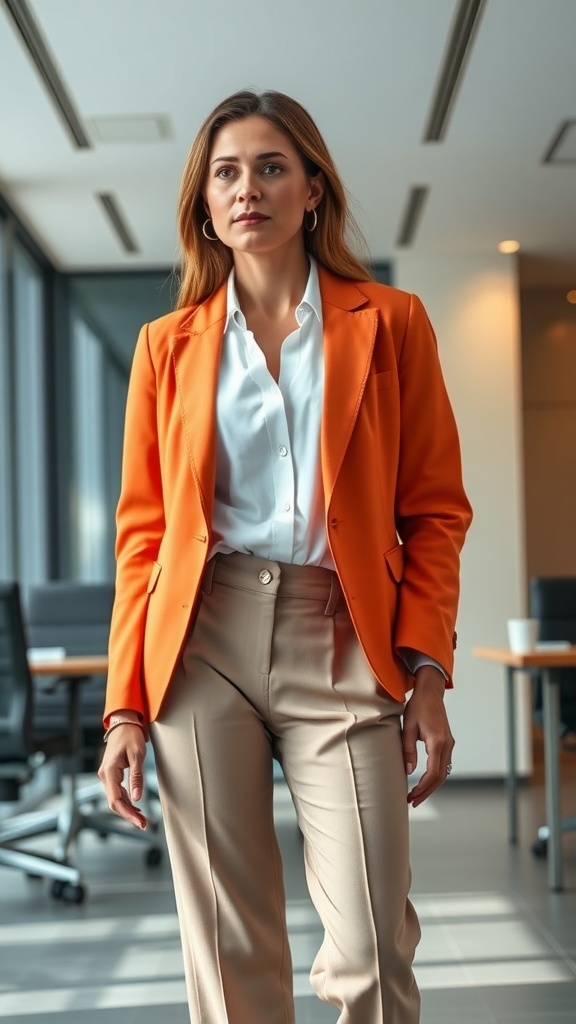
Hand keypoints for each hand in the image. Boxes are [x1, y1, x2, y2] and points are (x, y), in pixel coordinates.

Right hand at [98, 725, 147, 828]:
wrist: (123, 723)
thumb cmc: (130, 736)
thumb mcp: (138, 755)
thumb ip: (136, 777)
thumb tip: (137, 798)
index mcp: (109, 771)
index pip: (115, 800)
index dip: (127, 814)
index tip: (140, 822)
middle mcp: (104, 776)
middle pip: (115, 802)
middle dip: (129, 815)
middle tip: (144, 824)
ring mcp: (107, 776)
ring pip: (116, 799)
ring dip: (128, 810)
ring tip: (142, 819)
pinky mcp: (111, 775)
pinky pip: (117, 792)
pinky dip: (127, 801)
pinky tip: (136, 807)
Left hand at [402, 665, 454, 807]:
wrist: (430, 692)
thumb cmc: (418, 707)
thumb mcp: (408, 727)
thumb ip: (408, 750)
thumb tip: (409, 771)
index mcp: (437, 742)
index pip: (433, 773)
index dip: (422, 788)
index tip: (411, 796)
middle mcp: (447, 745)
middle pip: (440, 777)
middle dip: (427, 792)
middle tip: (413, 802)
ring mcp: (449, 744)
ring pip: (444, 773)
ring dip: (431, 786)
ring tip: (416, 795)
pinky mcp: (447, 743)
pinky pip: (443, 765)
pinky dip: (435, 777)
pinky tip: (424, 782)